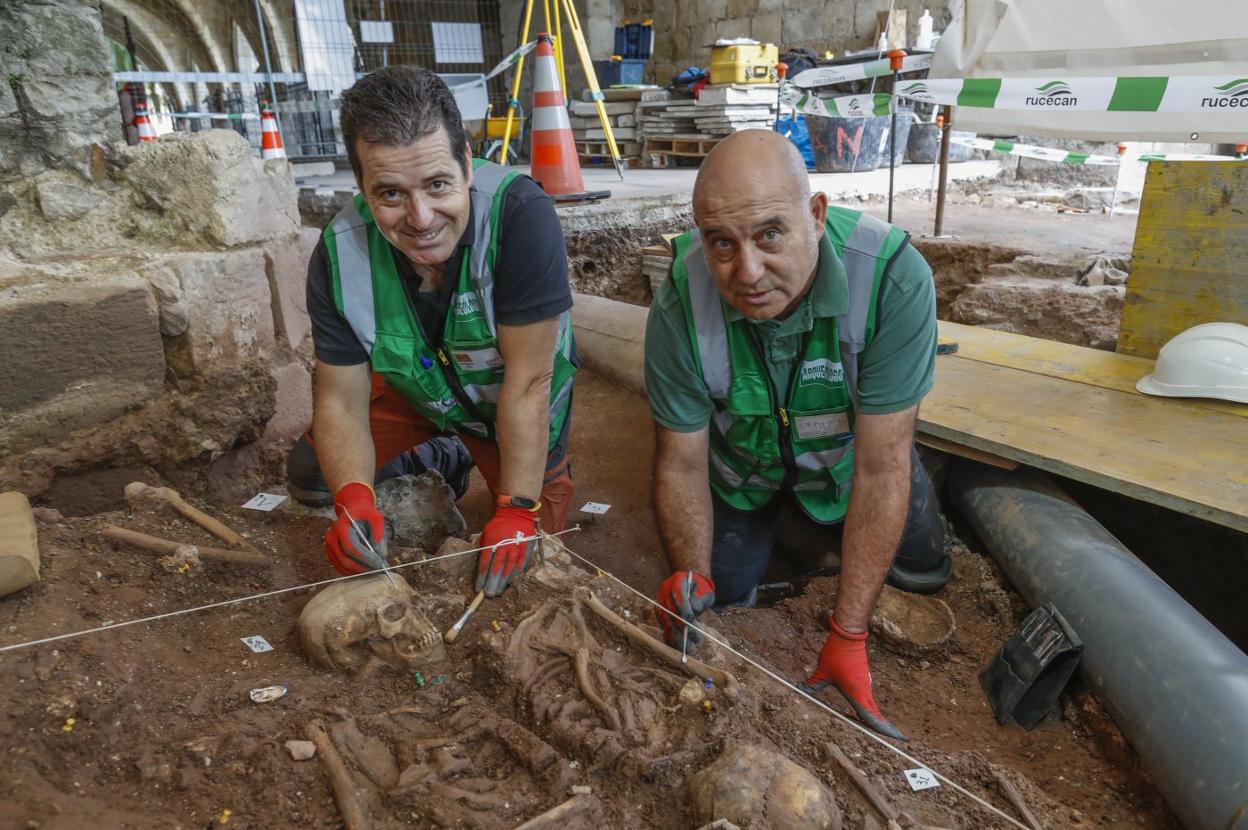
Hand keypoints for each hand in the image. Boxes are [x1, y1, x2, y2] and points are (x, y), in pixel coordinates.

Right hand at [324, 481, 388, 574]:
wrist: (352, 510)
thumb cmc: (365, 514)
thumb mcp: (376, 518)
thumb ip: (379, 535)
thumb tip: (381, 555)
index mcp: (341, 527)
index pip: (351, 548)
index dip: (365, 558)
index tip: (379, 563)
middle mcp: (331, 538)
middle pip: (345, 560)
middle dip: (363, 567)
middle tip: (378, 569)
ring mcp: (328, 547)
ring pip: (342, 566)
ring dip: (359, 571)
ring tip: (374, 569)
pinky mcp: (330, 553)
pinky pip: (340, 567)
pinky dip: (353, 571)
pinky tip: (365, 569)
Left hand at [476, 506, 537, 595]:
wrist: (516, 512)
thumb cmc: (499, 524)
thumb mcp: (487, 533)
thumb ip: (485, 549)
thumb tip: (482, 566)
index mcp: (492, 542)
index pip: (485, 563)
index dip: (481, 577)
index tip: (478, 588)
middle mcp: (504, 546)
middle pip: (497, 568)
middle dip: (492, 583)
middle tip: (489, 594)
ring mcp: (516, 548)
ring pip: (509, 568)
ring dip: (504, 581)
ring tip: (499, 591)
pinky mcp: (526, 549)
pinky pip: (521, 564)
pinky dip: (516, 574)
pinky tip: (511, 581)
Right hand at [655, 570, 714, 646]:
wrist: (690, 581)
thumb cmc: (700, 588)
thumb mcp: (705, 591)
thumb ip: (700, 599)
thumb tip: (694, 610)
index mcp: (677, 583)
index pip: (681, 603)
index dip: (687, 619)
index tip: (695, 633)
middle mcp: (665, 591)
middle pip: (671, 614)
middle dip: (681, 632)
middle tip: (691, 645)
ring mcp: (660, 600)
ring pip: (666, 621)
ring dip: (675, 636)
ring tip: (685, 649)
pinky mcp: (659, 609)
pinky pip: (663, 624)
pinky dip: (669, 635)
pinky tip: (676, 645)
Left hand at [798, 615, 907, 740]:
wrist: (848, 636)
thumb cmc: (836, 654)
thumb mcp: (822, 672)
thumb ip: (812, 685)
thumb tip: (800, 689)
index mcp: (858, 695)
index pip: (873, 718)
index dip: (887, 730)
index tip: (901, 739)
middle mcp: (864, 692)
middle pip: (877, 716)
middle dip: (888, 729)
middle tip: (901, 740)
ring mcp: (865, 685)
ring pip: (873, 708)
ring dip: (879, 720)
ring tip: (888, 732)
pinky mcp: (863, 680)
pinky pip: (869, 700)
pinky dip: (872, 709)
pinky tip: (870, 714)